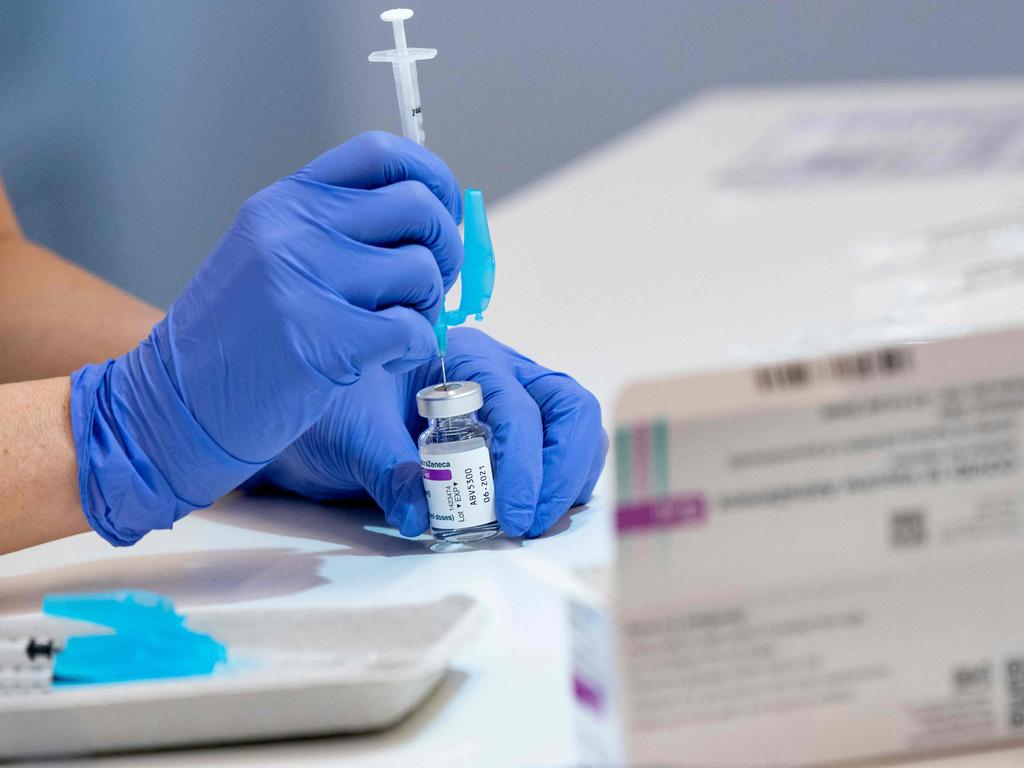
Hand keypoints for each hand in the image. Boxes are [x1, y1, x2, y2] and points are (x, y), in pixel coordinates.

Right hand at [70, 132, 462, 544]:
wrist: (174, 407)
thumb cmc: (232, 340)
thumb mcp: (269, 258)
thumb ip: (336, 232)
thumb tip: (428, 222)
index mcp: (286, 203)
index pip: (381, 155)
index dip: (432, 177)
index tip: (444, 210)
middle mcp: (296, 229)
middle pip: (419, 207)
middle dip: (446, 248)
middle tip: (430, 286)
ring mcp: (308, 282)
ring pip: (422, 270)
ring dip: (429, 307)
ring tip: (398, 330)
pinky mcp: (327, 341)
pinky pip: (414, 331)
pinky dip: (415, 351)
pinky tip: (384, 362)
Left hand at [253, 328, 607, 537]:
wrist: (320, 422)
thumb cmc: (333, 410)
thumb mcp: (350, 433)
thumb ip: (387, 468)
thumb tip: (421, 515)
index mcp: (464, 356)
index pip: (519, 404)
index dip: (524, 463)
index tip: (509, 516)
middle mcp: (500, 372)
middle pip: (569, 407)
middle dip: (561, 469)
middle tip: (529, 522)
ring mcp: (513, 402)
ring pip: (576, 428)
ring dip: (568, 478)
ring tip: (534, 521)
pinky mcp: (515, 437)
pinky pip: (562, 453)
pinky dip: (562, 484)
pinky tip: (534, 512)